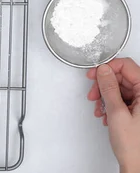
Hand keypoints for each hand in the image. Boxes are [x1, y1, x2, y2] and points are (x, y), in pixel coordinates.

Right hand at [87, 58, 139, 172]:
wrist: (138, 166)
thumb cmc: (134, 146)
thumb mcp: (117, 112)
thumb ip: (109, 88)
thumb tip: (103, 70)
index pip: (127, 66)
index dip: (108, 68)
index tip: (94, 74)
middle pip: (122, 78)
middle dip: (104, 85)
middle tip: (93, 94)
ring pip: (120, 89)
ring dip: (106, 97)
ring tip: (100, 109)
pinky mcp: (139, 111)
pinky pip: (123, 100)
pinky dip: (111, 105)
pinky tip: (106, 114)